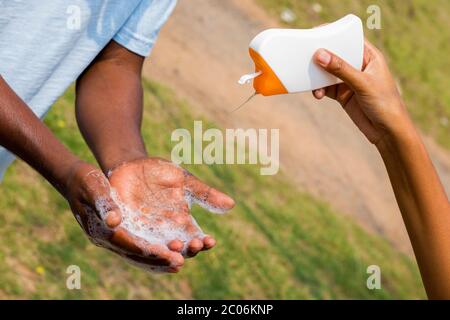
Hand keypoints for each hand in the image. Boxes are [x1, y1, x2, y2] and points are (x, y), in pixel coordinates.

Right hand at [64, 161, 184, 272]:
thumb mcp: (93, 187)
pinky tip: (169, 254)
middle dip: (158, 259)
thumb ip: (104, 203)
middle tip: (180, 262)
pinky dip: (152, 253)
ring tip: (180, 263)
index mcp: (99, 229)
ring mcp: (112, 239)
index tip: (166, 253)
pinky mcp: (119, 235)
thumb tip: (114, 221)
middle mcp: (106, 239)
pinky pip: (137, 248)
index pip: (127, 244)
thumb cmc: (85, 181)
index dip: (147, 249)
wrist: (76, 181)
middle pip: (134, 254)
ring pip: (137, 256)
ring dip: (158, 261)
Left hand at [108, 157, 234, 269]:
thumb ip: (205, 193)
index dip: (203, 243)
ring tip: (174, 248)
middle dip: (187, 250)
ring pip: (159, 250)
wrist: (131, 165)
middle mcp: (166, 232)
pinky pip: (135, 242)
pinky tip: (147, 246)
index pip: (196, 238)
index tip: (210, 240)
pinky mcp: (128, 229)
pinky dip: (141, 247)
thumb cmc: (160, 173)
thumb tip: (231, 204)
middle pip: (180, 249)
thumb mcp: (184, 181)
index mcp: (182, 223)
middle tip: (193, 244)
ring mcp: (147, 233)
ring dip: (167, 253)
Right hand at [312, 39, 410, 144]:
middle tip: (306, 58)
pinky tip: (317, 94)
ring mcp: (349, 80)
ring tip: (313, 84)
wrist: (387, 132)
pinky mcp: (342, 94)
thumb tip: (320, 54)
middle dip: (320, 57)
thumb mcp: (363, 84)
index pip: (349, 40)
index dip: (333, 35)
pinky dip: (318, 89)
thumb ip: (341, 69)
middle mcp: (358, 66)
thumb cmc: (385, 104)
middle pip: (335, 55)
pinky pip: (325, 87)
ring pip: (327, 72)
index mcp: (369, 56)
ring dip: (317, 77)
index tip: (315, 35)